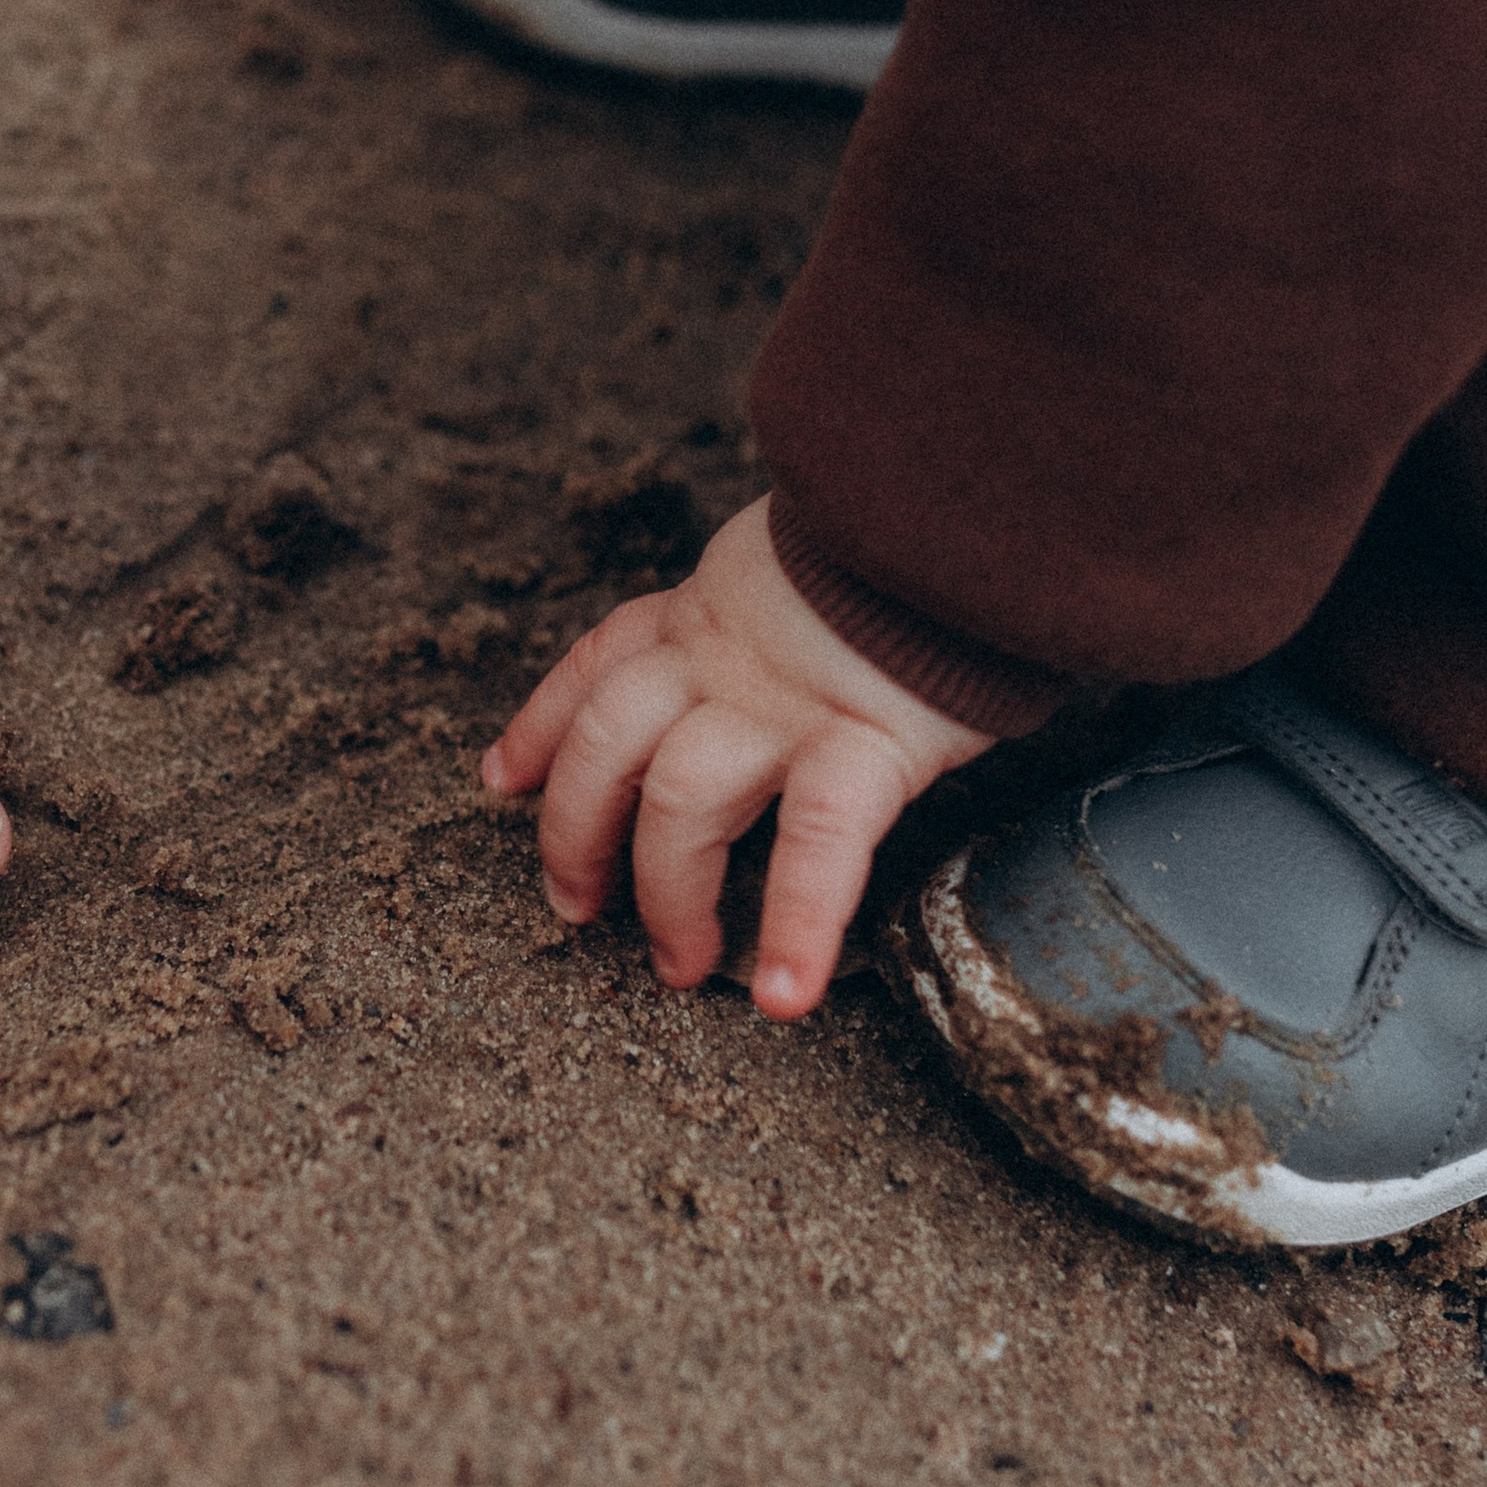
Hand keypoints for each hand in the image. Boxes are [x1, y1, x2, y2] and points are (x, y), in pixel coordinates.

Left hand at [484, 496, 986, 1015]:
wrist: (981, 491)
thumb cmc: (921, 533)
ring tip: (680, 965)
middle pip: (606, 742)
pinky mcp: (864, 740)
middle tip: (576, 905)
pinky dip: (798, 926)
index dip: (543, 723)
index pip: (602, 664)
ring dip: (668, 895)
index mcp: (714, 608)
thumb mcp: (821, 549)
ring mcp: (786, 702)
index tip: (505, 777)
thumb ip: (789, 597)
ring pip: (681, 802)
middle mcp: (726, 655)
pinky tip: (784, 996)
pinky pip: (816, 847)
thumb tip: (816, 632)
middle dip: (575, 832)